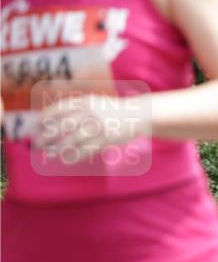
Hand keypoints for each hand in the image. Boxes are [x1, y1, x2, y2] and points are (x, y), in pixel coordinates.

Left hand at [35, 93, 149, 164]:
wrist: (139, 115)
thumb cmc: (112, 110)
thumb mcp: (94, 103)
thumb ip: (76, 109)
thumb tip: (51, 121)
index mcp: (85, 102)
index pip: (59, 109)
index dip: (44, 119)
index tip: (34, 127)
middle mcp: (91, 113)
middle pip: (62, 126)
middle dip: (47, 136)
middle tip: (38, 143)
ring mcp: (99, 126)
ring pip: (73, 140)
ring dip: (58, 148)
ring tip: (50, 153)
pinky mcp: (107, 139)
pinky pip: (87, 149)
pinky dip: (75, 156)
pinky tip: (66, 159)